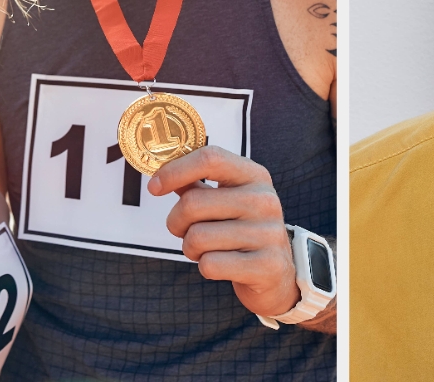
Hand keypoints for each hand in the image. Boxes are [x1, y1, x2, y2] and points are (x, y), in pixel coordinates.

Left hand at [148, 147, 299, 317]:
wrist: (279, 273)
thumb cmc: (242, 230)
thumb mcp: (228, 199)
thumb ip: (197, 183)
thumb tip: (160, 171)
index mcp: (254, 175)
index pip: (210, 158)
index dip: (175, 171)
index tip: (155, 187)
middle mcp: (264, 200)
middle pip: (193, 202)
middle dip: (176, 222)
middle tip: (184, 230)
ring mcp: (268, 233)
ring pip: (197, 237)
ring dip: (191, 248)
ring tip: (208, 249)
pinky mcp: (266, 266)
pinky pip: (210, 265)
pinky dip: (206, 267)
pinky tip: (223, 265)